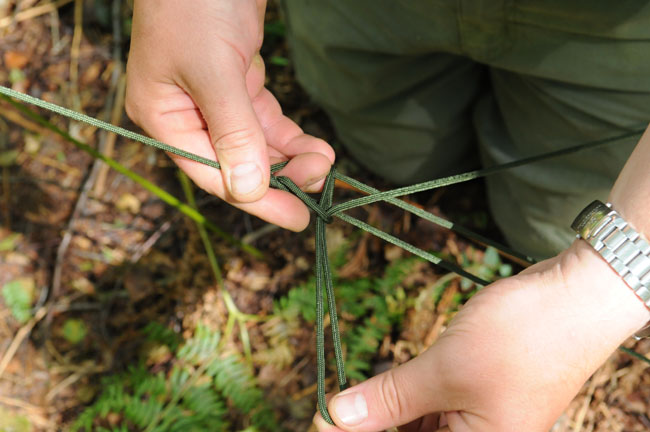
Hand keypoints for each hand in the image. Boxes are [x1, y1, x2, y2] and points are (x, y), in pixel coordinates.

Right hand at [125, 0, 333, 230]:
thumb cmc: (196, 3)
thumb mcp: (214, 70)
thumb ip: (233, 132)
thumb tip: (249, 191)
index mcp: (165, 117)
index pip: (212, 174)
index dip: (255, 199)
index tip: (296, 218)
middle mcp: (188, 115)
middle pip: (236, 165)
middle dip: (280, 177)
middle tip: (320, 181)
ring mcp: (215, 100)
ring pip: (256, 146)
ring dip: (291, 158)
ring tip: (324, 160)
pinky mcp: (240, 83)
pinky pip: (266, 123)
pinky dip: (290, 137)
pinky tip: (316, 147)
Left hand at [314, 240, 649, 430]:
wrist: (574, 297)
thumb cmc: (520, 338)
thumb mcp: (444, 370)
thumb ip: (388, 399)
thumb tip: (334, 418)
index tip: (322, 424)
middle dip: (368, 426)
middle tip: (330, 410)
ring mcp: (480, 418)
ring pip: (416, 423)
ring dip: (384, 411)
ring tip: (348, 400)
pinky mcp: (476, 391)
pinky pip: (431, 404)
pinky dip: (405, 396)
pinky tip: (382, 386)